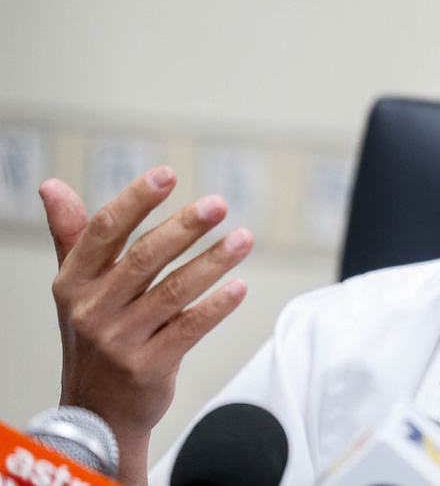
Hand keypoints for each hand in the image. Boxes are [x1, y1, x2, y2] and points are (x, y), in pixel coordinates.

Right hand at [39, 167, 252, 484]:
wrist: (96, 411)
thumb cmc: (93, 334)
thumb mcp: (75, 286)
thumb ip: (71, 234)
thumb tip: (51, 184)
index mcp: (74, 281)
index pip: (105, 231)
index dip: (136, 200)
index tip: (167, 174)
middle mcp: (93, 309)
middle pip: (144, 258)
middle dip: (184, 228)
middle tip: (218, 203)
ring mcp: (120, 340)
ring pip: (173, 292)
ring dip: (212, 262)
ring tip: (244, 238)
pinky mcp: (149, 367)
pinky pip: (188, 330)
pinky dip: (215, 307)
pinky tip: (239, 286)